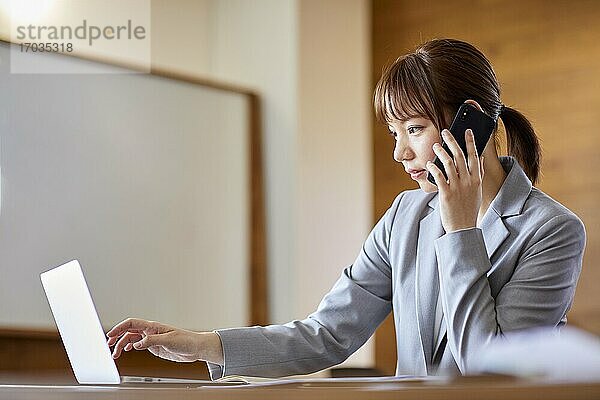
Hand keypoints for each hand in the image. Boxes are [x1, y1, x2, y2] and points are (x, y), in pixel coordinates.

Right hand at [106, 318, 223, 364]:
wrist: (195, 348)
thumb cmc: (186, 340)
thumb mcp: (168, 340)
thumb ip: (151, 341)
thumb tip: (136, 344)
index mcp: (153, 326)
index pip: (132, 323)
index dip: (120, 327)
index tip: (111, 335)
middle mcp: (150, 331)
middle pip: (128, 331)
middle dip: (117, 337)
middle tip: (109, 345)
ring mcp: (151, 339)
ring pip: (131, 339)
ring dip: (122, 345)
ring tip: (115, 354)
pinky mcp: (154, 347)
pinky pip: (138, 345)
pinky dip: (129, 348)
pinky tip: (126, 351)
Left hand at [426, 128, 483, 232]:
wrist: (462, 228)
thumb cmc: (468, 209)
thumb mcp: (477, 191)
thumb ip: (479, 174)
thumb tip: (481, 159)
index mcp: (476, 180)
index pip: (474, 156)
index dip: (471, 142)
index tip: (467, 131)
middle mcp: (468, 181)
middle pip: (460, 156)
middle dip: (452, 141)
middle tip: (445, 131)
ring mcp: (457, 187)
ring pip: (448, 163)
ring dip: (441, 152)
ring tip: (435, 145)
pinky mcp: (446, 194)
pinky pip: (439, 176)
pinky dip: (433, 167)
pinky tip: (429, 164)